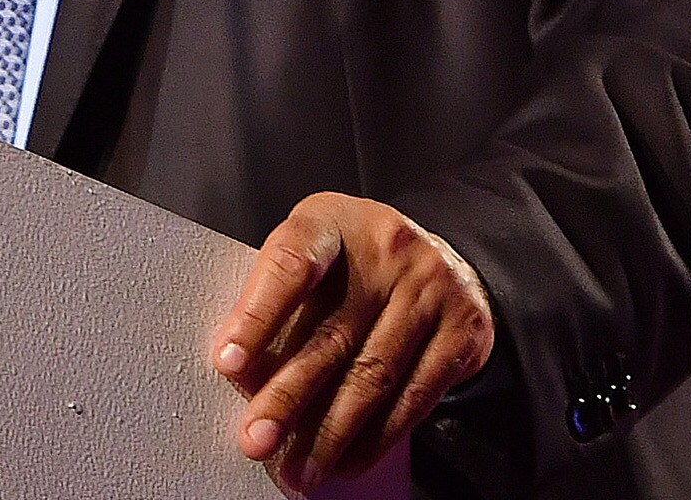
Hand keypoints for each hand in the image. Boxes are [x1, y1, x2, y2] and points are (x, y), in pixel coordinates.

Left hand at [211, 192, 493, 492]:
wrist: (443, 260)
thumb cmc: (353, 263)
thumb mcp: (314, 253)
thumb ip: (279, 296)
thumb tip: (239, 373)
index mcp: (332, 222)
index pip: (291, 262)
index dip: (257, 314)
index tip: (227, 363)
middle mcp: (386, 249)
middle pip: (332, 333)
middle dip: (288, 397)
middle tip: (255, 440)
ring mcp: (431, 288)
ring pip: (374, 375)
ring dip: (330, 433)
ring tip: (297, 470)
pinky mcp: (463, 331)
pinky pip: (414, 397)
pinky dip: (376, 438)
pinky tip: (346, 462)